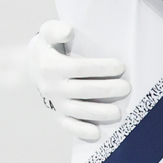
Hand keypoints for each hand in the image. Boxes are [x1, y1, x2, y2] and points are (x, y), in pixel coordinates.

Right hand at [28, 21, 130, 140]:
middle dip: (106, 90)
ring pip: (77, 110)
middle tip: (127, 88)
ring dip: (98, 113)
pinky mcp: (57, 113)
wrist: (35, 64)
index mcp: (50, 66)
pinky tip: (97, 133)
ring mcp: (54, 102)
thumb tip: (67, 31)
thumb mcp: (48, 31)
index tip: (120, 66)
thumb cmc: (50, 44)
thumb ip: (56, 29)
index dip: (99, 68)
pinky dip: (81, 130)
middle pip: (81, 90)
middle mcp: (52, 86)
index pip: (78, 68)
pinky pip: (68, 124)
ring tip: (118, 113)